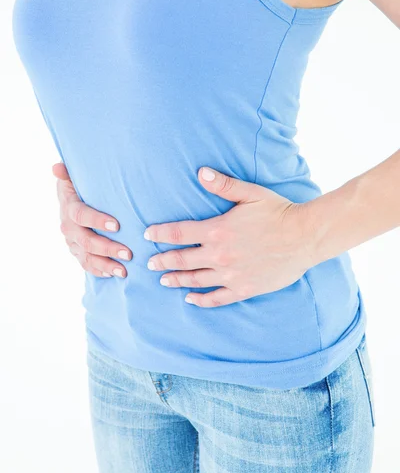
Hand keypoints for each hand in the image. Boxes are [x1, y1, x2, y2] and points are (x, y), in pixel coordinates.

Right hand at [52, 162, 132, 277]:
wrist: (72, 200)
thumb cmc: (81, 185)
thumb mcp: (75, 176)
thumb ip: (69, 173)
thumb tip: (57, 167)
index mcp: (69, 207)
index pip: (81, 215)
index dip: (97, 221)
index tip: (116, 225)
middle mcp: (68, 227)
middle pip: (87, 241)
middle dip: (108, 248)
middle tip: (128, 253)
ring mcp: (72, 242)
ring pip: (87, 257)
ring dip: (106, 264)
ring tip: (124, 270)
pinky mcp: (77, 252)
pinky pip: (86, 265)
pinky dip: (100, 271)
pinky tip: (114, 274)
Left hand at [144, 167, 317, 306]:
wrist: (305, 237)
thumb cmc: (279, 211)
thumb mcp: (250, 193)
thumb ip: (223, 184)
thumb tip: (200, 172)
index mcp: (217, 230)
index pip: (178, 233)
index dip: (160, 233)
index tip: (147, 234)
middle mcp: (219, 255)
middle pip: (181, 260)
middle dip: (162, 261)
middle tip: (149, 263)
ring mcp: (231, 275)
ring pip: (195, 280)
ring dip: (176, 280)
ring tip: (163, 280)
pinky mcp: (244, 288)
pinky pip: (216, 298)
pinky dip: (201, 300)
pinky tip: (190, 298)